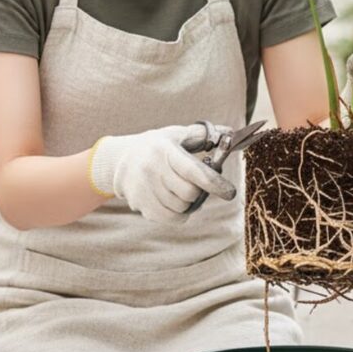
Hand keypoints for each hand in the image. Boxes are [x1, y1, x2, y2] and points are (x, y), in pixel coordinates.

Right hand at [88, 123, 236, 222]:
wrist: (121, 160)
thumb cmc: (157, 146)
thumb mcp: (176, 135)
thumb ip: (203, 135)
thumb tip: (231, 133)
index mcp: (164, 151)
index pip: (194, 172)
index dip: (215, 183)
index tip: (229, 192)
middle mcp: (152, 170)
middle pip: (190, 193)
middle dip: (199, 191)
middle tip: (196, 184)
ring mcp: (144, 189)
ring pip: (181, 208)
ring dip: (188, 202)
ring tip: (181, 190)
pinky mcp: (141, 205)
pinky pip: (171, 219)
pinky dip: (179, 214)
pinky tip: (174, 201)